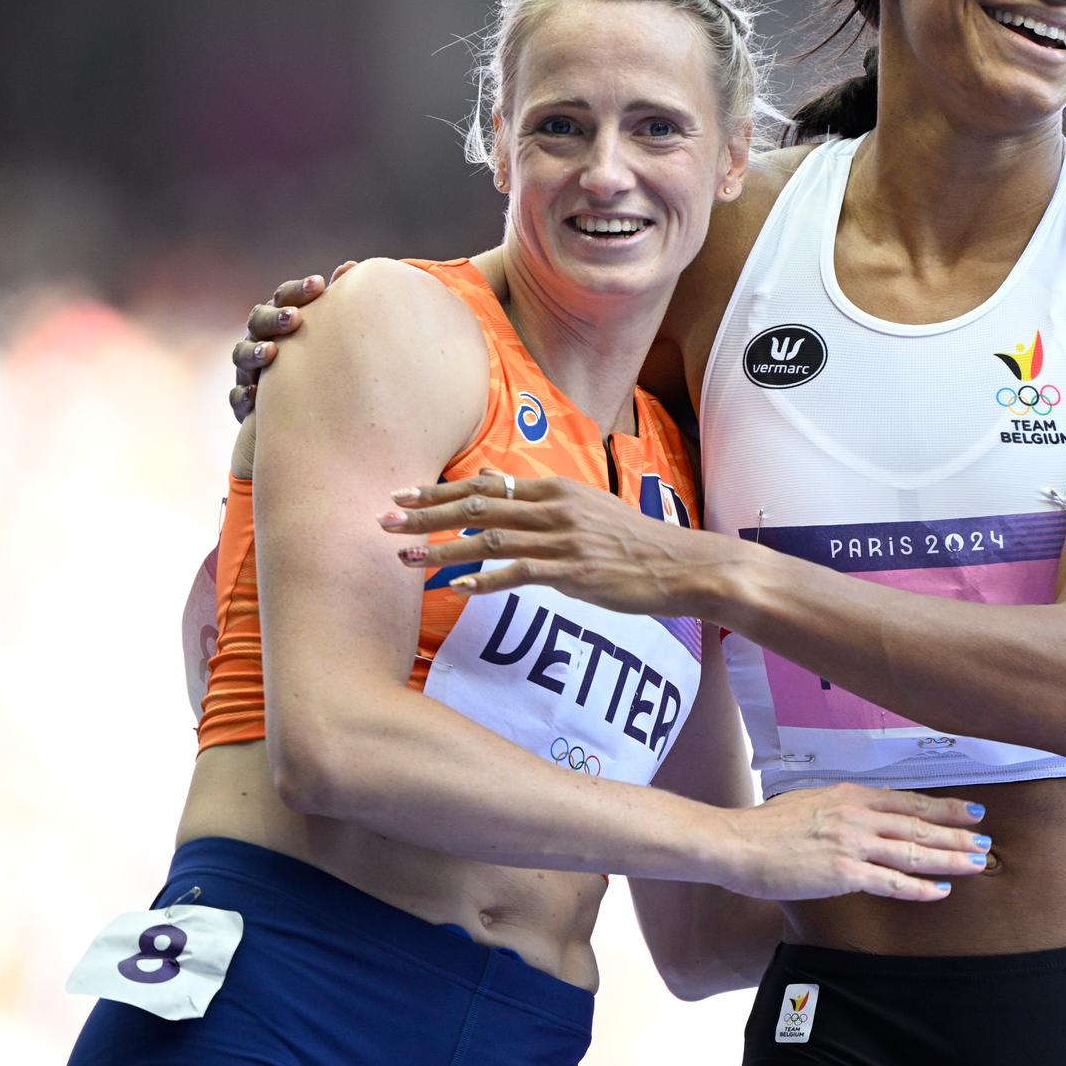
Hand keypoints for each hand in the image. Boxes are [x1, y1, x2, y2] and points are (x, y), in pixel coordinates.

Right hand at [229, 261, 356, 420]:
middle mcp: (259, 338)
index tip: (319, 284)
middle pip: (258, 320)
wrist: (305, 406)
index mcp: (279, 318)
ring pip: (241, 355)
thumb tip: (351, 266)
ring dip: (255, 351)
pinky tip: (256, 396)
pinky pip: (236, 398)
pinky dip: (243, 395)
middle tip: (295, 318)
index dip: (297, 291)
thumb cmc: (318, 358)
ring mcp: (248, 369)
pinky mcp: (244, 402)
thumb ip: (337, 301)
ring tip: (272, 352)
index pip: (283, 297)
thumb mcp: (326, 330)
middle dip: (274, 318)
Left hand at [380, 471, 719, 614]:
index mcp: (556, 489)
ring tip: (404, 557)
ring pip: (489, 540)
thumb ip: (535, 495)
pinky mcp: (574, 573)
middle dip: (425, 515)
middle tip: (383, 521)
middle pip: (477, 507)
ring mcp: (564, 540)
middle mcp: (555, 508)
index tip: (400, 494)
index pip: (484, 485)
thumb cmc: (633, 541)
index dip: (438, 490)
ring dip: (442, 550)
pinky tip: (456, 588)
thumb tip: (491, 477)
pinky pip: (520, 574)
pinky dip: (485, 580)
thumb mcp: (584, 506)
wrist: (682, 564)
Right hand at [721, 783, 990, 901]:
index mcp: (850, 795)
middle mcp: (858, 815)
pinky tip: (940, 890)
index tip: (969, 810)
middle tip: (985, 838)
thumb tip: (857, 813)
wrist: (738, 843)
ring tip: (975, 862)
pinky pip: (891, 881)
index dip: (943, 806)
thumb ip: (839, 807)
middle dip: (956, 832)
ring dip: (948, 857)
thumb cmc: (765, 827)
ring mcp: (853, 844)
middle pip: (919, 824)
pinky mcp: (844, 873)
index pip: (908, 801)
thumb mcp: (809, 801)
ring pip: (913, 850)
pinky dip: (919, 886)